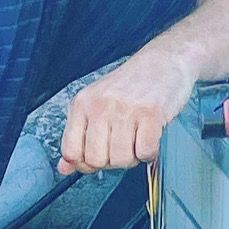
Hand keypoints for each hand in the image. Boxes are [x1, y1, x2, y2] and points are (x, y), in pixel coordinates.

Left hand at [58, 48, 195, 173]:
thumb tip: (64, 168)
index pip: (71, 151)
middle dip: (111, 161)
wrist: (165, 61)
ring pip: (121, 159)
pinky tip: (150, 138)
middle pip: (96, 160)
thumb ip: (78, 136)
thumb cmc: (130, 86)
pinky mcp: (151, 113)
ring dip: (133, 157)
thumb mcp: (96, 105)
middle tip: (122, 146)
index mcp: (82, 104)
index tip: (98, 156)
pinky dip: (149, 152)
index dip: (84, 163)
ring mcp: (125, 108)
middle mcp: (100, 105)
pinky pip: (145, 152)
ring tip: (137, 140)